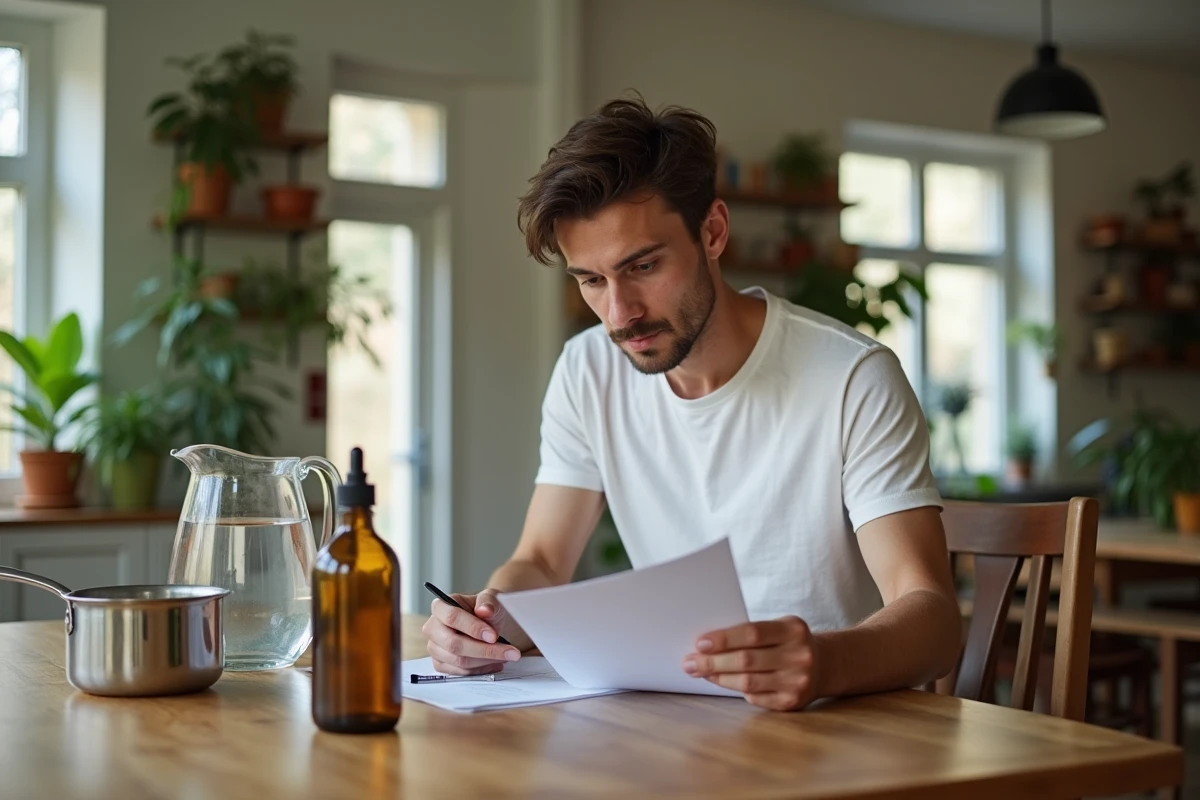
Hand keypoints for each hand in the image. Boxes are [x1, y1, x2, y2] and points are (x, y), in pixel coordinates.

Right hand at [422, 589, 525, 674]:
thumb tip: (484, 610)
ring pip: (459, 661)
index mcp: (441, 606)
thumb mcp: (491, 599)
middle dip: (484, 650)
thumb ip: (488, 602)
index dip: (473, 628)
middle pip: (454, 644)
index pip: (452, 617)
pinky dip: (481, 670)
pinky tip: (496, 662)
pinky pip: (460, 672)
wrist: (489, 624)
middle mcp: (433, 627)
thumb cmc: (486, 610)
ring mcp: (434, 647)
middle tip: (509, 651)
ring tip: (506, 655)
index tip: (493, 636)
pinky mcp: (441, 663)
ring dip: (486, 661)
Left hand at [682, 616, 820, 710]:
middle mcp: (799, 656)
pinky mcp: (792, 702)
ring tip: (699, 672)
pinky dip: (737, 689)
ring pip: (748, 682)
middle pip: (747, 660)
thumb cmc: (789, 642)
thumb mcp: (779, 627)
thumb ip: (751, 633)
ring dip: (719, 678)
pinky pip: (755, 697)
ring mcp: (797, 681)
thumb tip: (708, 644)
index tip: (700, 642)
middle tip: (689, 662)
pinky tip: (723, 682)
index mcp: (793, 630)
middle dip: (713, 661)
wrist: (826, 665)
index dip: (724, 638)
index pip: (753, 633)